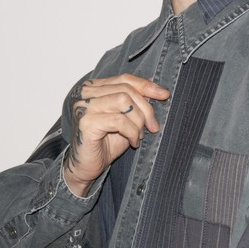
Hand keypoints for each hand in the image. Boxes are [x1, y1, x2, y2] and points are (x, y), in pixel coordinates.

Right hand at [64, 73, 169, 195]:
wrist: (88, 168)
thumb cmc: (105, 144)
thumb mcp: (126, 120)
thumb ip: (134, 102)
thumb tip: (153, 86)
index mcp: (94, 89)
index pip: (124, 79)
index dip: (146, 86)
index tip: (164, 95)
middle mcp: (86, 94)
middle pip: (126, 89)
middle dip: (146, 109)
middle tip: (153, 127)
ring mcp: (84, 106)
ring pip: (123, 101)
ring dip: (138, 120)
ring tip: (139, 136)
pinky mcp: (86, 122)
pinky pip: (118, 120)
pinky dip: (132, 132)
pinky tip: (133, 143)